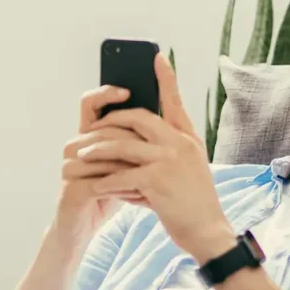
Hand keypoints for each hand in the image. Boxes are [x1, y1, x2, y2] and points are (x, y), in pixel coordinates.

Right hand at [54, 86, 147, 245]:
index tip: (128, 89)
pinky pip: (102, 181)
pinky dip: (124, 185)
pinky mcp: (72, 189)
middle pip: (105, 130)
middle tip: (158, 138)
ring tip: (157, 165)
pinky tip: (142, 189)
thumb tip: (163, 113)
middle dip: (133, 136)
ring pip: (106, 155)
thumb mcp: (123, 164)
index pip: (91, 104)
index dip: (106, 94)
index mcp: (86, 135)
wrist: (82, 229)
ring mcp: (70, 166)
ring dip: (132, 162)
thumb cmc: (107, 192)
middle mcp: (74, 146)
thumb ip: (134, 141)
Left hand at [79, 54, 236, 262]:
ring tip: (81, 155)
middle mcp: (180, 143)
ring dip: (98, 150)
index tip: (157, 56)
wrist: (208, 232)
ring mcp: (170, 160)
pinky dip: (106, 181)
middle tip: (91, 127)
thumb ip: (171, 147)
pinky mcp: (158, 181)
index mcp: (188, 137)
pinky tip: (94, 186)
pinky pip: (123, 176)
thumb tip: (139, 136)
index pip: (174, 100)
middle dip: (109, 121)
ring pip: (123, 145)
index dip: (166, 78)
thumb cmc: (196, 202)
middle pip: (137, 118)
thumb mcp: (190, 166)